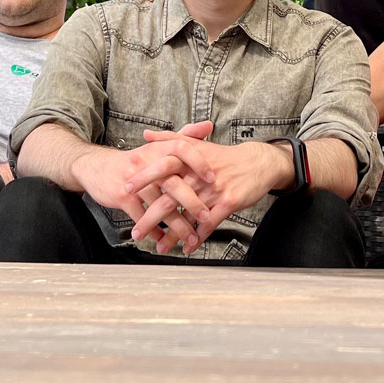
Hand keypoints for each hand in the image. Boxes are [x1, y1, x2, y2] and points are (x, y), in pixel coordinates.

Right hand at [70, 142, 208, 254]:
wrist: (97, 167)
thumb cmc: (135, 160)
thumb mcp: (157, 145)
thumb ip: (185, 136)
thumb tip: (209, 125)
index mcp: (158, 148)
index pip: (182, 148)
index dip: (198, 162)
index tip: (212, 178)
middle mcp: (146, 162)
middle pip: (173, 182)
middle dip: (192, 203)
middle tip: (206, 217)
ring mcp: (133, 180)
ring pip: (159, 205)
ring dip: (176, 225)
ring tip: (190, 237)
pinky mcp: (121, 197)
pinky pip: (141, 216)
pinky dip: (154, 230)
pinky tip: (164, 238)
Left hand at [128, 131, 291, 249]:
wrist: (257, 162)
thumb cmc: (224, 157)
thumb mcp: (198, 144)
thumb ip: (171, 138)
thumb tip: (146, 134)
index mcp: (190, 159)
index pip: (162, 167)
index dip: (144, 178)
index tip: (125, 190)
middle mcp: (199, 174)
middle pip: (170, 196)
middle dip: (151, 217)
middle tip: (136, 232)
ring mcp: (214, 189)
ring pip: (187, 215)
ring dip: (172, 234)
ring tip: (159, 247)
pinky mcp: (228, 202)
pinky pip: (209, 224)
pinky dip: (198, 237)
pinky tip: (189, 248)